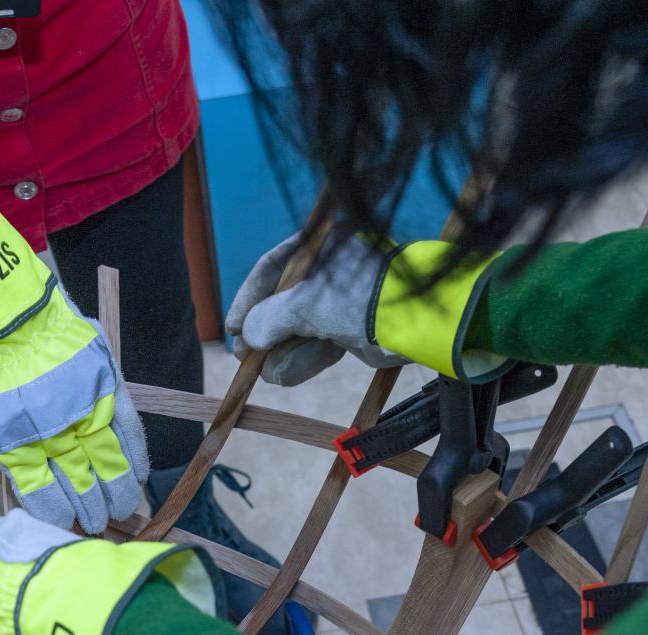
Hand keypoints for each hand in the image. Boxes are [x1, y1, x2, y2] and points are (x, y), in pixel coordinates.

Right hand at [0, 199, 145, 532]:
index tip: (137, 481)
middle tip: (116, 514)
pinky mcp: (15, 447)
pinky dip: (50, 506)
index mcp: (106, 392)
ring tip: (93, 525)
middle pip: (107, 467)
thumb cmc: (44, 324)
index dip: (134, 464)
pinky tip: (62, 519)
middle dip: (113, 495)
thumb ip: (102, 380)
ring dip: (88, 507)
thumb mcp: (90, 345)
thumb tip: (107, 413)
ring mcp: (49, 434)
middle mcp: (84, 417)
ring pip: (78, 483)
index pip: (130, 438)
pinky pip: (37, 488)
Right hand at [226, 232, 404, 386]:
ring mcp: (341, 302)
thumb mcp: (304, 304)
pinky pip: (318, 345)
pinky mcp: (352, 329)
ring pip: (299, 329)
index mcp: (320, 247)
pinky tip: (285, 374)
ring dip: (282, 353)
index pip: (272, 269)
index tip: (233, 328)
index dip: (248, 299)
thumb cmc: (357, 299)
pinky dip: (303, 360)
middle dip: (264, 334)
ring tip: (268, 371)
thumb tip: (247, 336)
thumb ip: (269, 319)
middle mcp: (330, 272)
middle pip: (283, 303)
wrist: (415, 322)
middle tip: (245, 357)